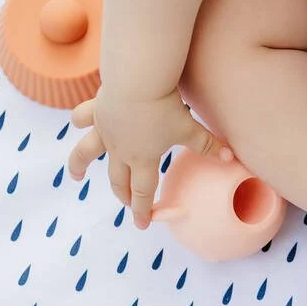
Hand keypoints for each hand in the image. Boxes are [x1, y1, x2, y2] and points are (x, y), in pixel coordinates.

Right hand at [67, 87, 231, 228]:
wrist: (137, 81)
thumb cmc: (165, 108)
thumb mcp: (189, 128)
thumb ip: (208, 145)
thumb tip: (230, 158)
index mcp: (143, 158)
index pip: (143, 191)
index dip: (143, 210)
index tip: (142, 224)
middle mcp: (120, 149)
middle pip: (119, 179)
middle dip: (123, 194)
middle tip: (126, 204)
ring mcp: (105, 131)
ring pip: (87, 153)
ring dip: (80, 165)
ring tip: (76, 175)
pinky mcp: (96, 110)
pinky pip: (84, 118)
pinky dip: (80, 121)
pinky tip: (78, 124)